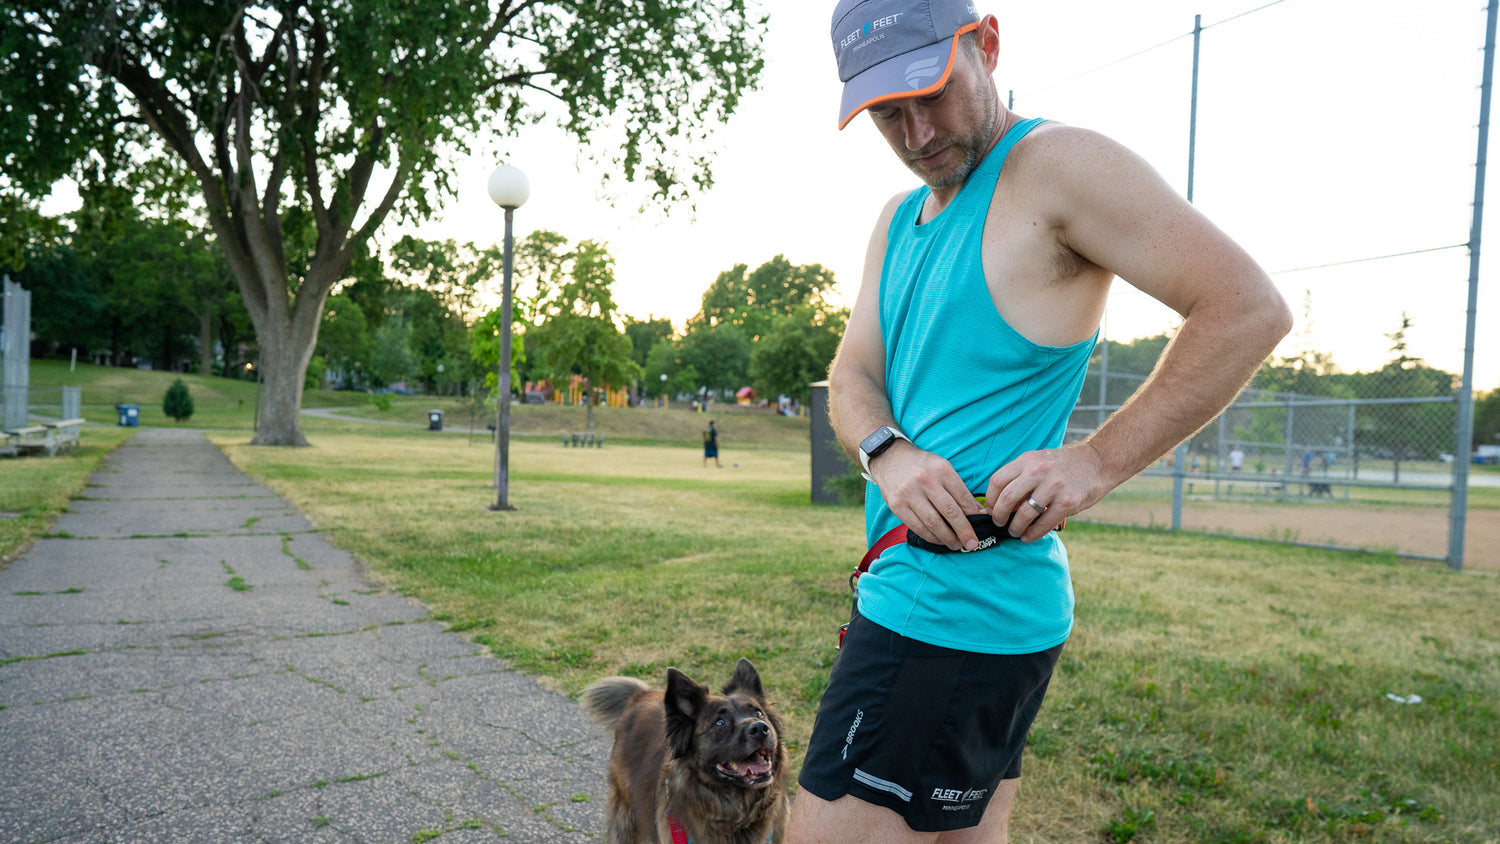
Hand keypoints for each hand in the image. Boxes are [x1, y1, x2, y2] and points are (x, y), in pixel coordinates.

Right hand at [870, 443, 986, 550]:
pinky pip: (917, 526)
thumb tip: (976, 511)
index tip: (980, 527)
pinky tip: (938, 540)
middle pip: (950, 512)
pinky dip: (930, 537)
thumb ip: (958, 488)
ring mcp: (909, 493)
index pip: (963, 497)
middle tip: (971, 543)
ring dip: (947, 537)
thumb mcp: (942, 468)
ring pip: (934, 523)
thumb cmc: (921, 465)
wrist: (889, 457)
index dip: (973, 516)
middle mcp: (925, 480)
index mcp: (941, 469)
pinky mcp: (896, 505)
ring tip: (956, 544)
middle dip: (963, 531)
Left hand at [984, 442, 1112, 541]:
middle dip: (999, 516)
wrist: (1097, 463)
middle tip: (999, 523)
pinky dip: (1033, 534)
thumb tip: (1000, 502)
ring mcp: (1054, 486)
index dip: (990, 499)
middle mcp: (1038, 471)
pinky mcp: (1068, 502)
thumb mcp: (1038, 461)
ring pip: (1024, 514)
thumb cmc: (1062, 465)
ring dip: (1015, 527)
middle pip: (1007, 498)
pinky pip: (1044, 523)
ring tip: (1015, 532)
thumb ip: (1020, 476)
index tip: (990, 510)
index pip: (997, 481)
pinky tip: (1028, 536)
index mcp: (1027, 460)